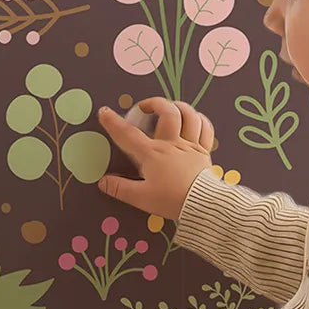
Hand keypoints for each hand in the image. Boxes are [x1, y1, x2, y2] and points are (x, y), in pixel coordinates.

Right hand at [98, 98, 216, 221]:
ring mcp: (190, 145)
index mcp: (153, 154)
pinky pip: (205, 128)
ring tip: (169, 107)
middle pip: (167, 112)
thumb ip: (120, 188)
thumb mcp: (141, 197)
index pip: (128, 134)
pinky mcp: (204, 152)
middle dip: (154, 103)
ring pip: (188, 115)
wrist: (202, 205)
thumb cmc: (172, 200)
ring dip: (178, 106)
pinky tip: (194, 119)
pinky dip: (200, 119)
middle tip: (144, 107)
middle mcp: (172, 144)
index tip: (105, 112)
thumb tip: (103, 182)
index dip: (114, 122)